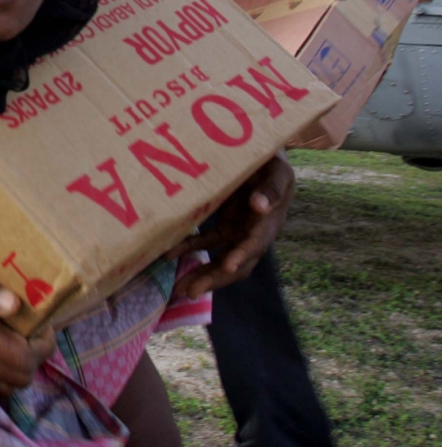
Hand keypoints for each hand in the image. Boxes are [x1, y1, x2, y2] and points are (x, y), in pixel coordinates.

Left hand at [169, 154, 295, 298]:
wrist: (261, 155)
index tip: (227, 267)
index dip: (242, 255)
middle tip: (190, 292)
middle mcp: (255, 233)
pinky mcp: (226, 225)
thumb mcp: (276, 170)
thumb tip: (260, 206)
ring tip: (178, 288)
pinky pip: (207, 241)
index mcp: (270, 222)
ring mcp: (239, 231)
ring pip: (220, 259)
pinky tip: (169, 255)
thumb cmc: (270, 161)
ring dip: (202, 273)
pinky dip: (190, 248)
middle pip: (236, 262)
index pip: (256, 244)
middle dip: (214, 278)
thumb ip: (271, 188)